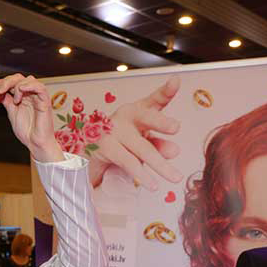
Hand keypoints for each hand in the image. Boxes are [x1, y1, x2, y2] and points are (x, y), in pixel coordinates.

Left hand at [0, 75, 63, 162]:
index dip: (2, 82)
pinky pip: (40, 87)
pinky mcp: (45, 101)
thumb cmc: (27, 132)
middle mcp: (31, 95)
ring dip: (17, 86)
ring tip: (14, 100)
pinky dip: (29, 86)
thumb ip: (7, 101)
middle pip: (19, 78)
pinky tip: (21, 91)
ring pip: (29, 80)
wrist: (35, 144)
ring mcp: (38, 97)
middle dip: (6, 82)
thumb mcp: (12, 113)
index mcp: (24, 97)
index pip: (13, 82)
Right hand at [89, 74, 182, 189]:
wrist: (90, 156)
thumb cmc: (122, 145)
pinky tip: (152, 184)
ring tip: (175, 177)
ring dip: (160, 164)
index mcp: (138, 111)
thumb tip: (174, 151)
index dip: (166, 90)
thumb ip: (159, 145)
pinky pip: (127, 161)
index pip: (154, 99)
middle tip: (176, 127)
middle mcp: (125, 116)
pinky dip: (141, 174)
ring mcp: (114, 130)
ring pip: (142, 147)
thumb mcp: (143, 143)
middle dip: (161, 122)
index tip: (176, 82)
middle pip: (146, 116)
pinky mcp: (105, 147)